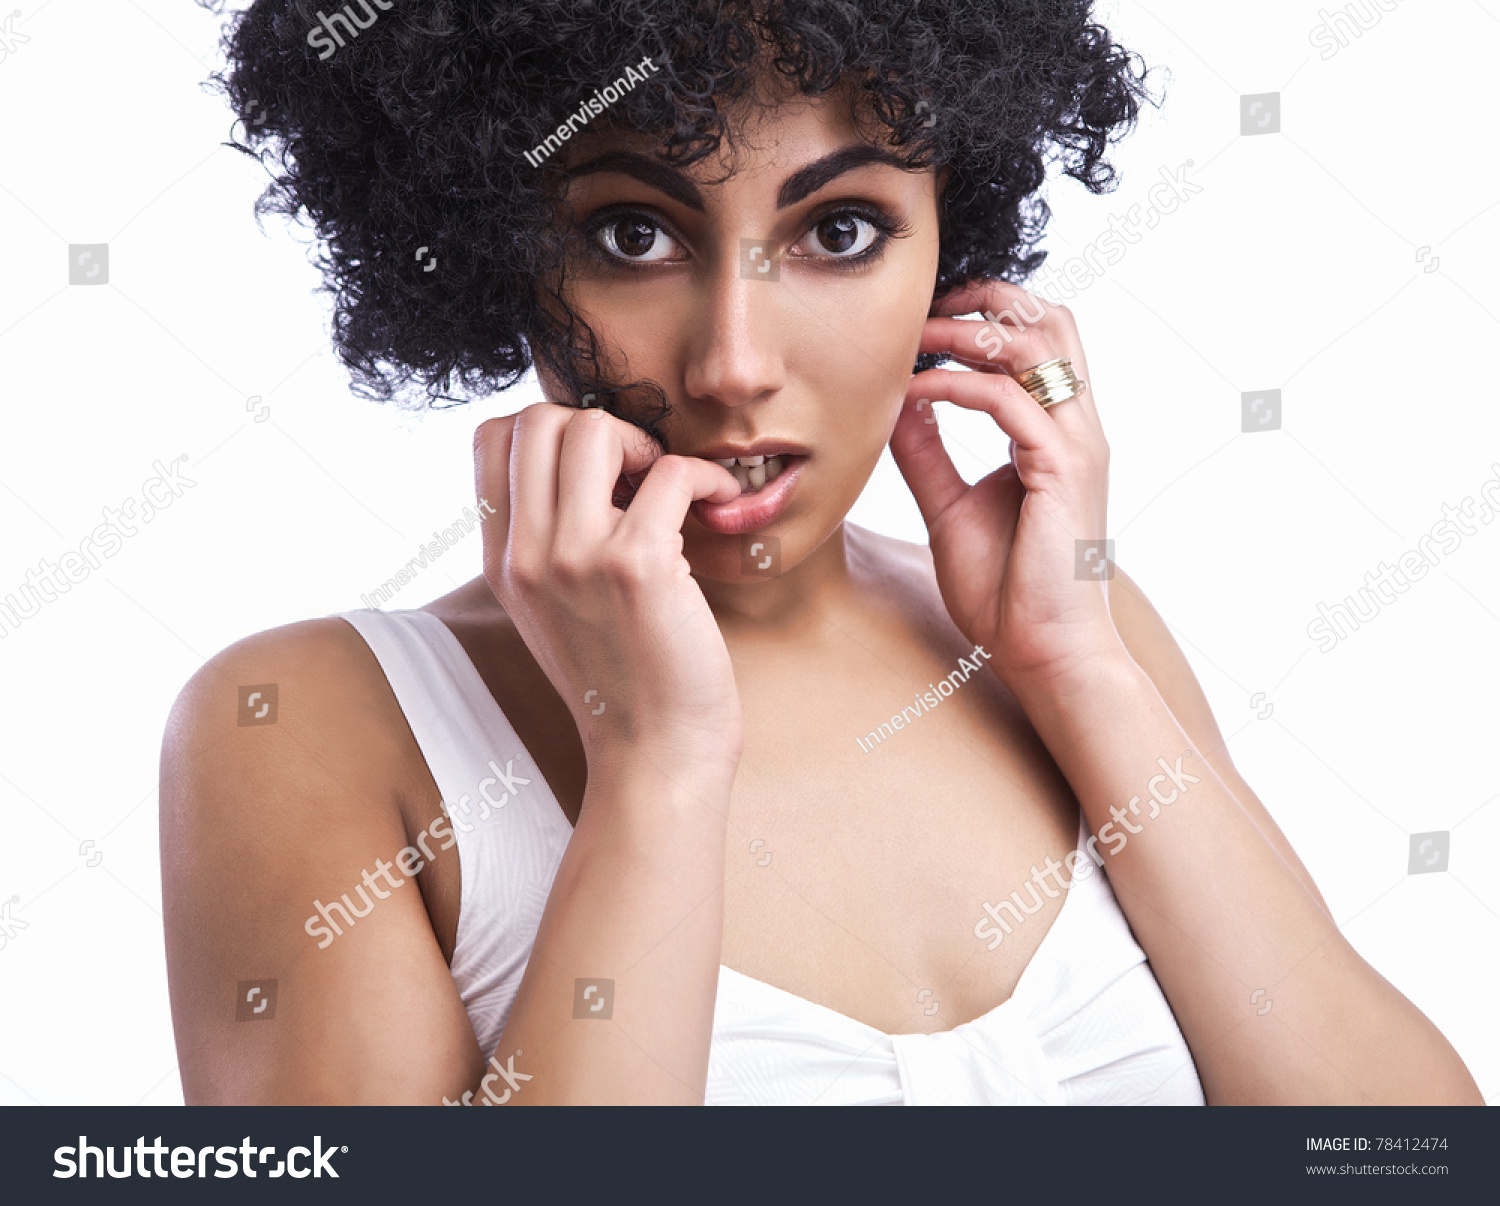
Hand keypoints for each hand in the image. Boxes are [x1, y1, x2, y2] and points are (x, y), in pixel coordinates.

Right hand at [474, 404, 744, 778]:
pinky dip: (706, 476)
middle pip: (539, 419)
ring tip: (672, 490)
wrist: (656, 756)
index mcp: (503, 562)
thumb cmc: (625, 681)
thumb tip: (586, 460)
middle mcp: (528, 555)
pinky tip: (718, 504)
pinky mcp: (639, 566)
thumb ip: (549, 542)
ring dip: (646, 444)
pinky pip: (672, 471)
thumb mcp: (555, 609)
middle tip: (640, 476)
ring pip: (593, 428)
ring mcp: (577, 559)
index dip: (550, 431)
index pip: (490, 439)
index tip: (601, 472)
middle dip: (600, 427)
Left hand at [889, 281, 1126, 690]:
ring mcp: (1077, 445)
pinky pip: (1008, 399)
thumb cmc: (1006, 593)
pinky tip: (915, 390)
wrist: (1042, 653)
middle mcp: (1076, 429)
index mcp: (1057, 434)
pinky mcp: (1064, 469)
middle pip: (1050, 318)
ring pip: (1038, 342)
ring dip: (970, 329)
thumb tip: (897, 404)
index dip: (984, 313)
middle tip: (924, 308)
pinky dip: (956, 384)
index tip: (923, 321)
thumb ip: (927, 452)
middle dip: (986, 297)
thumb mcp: (949, 507)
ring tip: (917, 337)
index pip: (1037, 340)